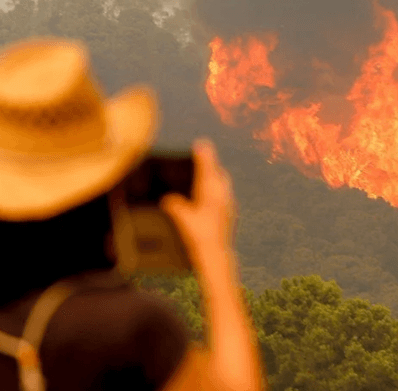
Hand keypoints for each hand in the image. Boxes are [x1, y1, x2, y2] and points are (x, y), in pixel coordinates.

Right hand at [159, 139, 237, 263]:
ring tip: (205, 177)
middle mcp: (222, 195)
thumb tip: (167, 198)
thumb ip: (174, 205)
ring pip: (223, 185)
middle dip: (211, 166)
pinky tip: (209, 199)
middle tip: (202, 158)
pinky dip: (217, 192)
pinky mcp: (230, 215)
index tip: (201, 143)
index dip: (204, 155)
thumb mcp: (182, 219)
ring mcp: (228, 205)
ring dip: (215, 179)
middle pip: (219, 174)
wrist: (217, 255)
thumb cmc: (198, 236)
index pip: (208, 168)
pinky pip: (224, 197)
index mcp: (211, 192)